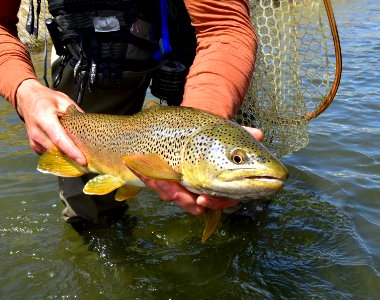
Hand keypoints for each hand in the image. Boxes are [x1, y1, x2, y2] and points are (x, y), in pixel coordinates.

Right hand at [16, 79, 86, 165]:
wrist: (27, 98)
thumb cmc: (45, 99)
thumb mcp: (64, 101)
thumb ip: (77, 114)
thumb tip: (90, 126)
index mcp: (45, 119)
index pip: (59, 140)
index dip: (72, 152)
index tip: (83, 161)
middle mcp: (37, 132)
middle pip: (57, 150)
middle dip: (72, 156)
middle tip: (87, 158)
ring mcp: (34, 140)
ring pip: (53, 154)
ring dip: (66, 156)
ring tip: (77, 153)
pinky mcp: (34, 145)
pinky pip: (48, 154)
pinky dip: (59, 154)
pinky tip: (66, 149)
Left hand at [138, 126, 263, 214]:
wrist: (192, 131)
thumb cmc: (213, 137)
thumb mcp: (226, 135)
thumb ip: (243, 136)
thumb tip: (259, 134)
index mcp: (221, 184)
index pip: (222, 201)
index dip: (214, 203)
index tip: (203, 200)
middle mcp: (203, 191)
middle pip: (195, 206)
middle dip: (184, 201)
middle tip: (173, 193)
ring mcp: (184, 188)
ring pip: (175, 198)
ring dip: (163, 189)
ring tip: (154, 177)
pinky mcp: (167, 183)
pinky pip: (158, 186)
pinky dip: (148, 177)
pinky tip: (136, 165)